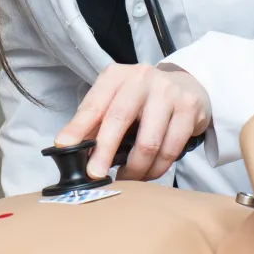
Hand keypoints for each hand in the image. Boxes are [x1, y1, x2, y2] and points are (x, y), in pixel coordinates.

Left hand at [54, 63, 211, 181]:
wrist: (188, 85)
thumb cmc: (144, 98)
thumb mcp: (116, 100)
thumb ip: (96, 122)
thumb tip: (72, 149)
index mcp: (116, 76)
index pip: (93, 104)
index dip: (78, 127)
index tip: (64, 146)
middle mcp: (141, 78)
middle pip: (119, 119)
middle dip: (104, 152)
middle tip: (95, 174)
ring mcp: (167, 91)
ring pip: (148, 141)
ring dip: (135, 168)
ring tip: (127, 177)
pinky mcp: (188, 108)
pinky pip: (171, 149)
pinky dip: (157, 168)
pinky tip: (148, 172)